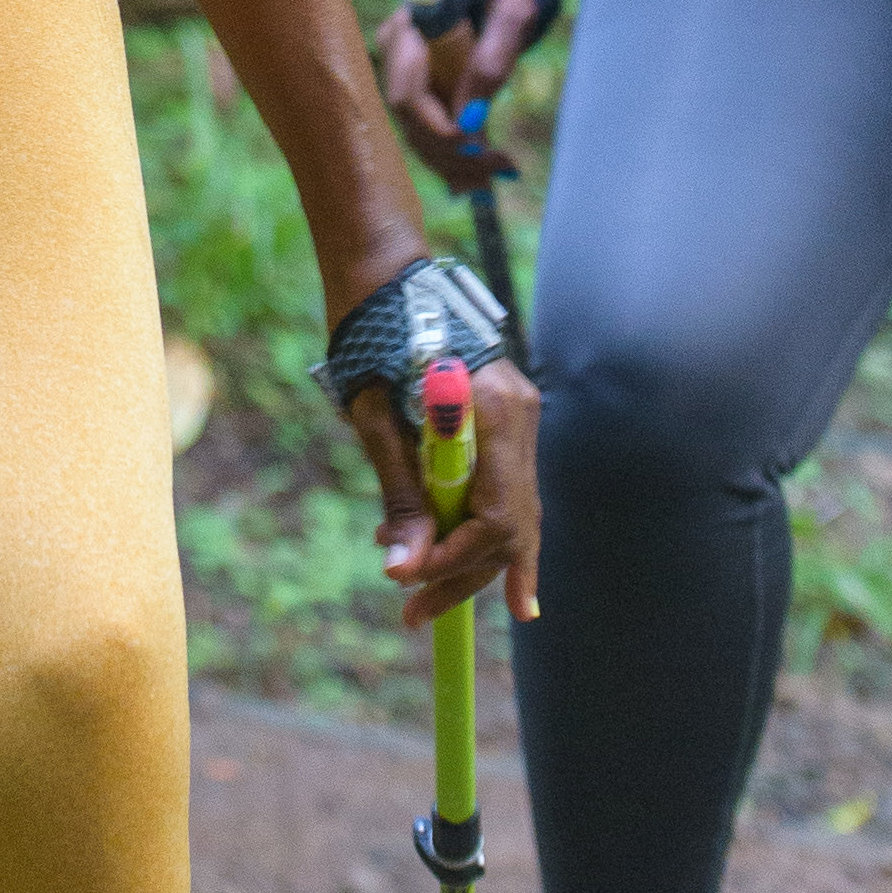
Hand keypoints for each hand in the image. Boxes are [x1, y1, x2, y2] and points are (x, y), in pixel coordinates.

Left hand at [350, 355, 542, 626]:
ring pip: (511, 513)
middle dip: (463, 575)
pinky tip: (446, 556)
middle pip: (512, 525)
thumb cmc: (371, 343)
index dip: (455, 559)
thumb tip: (403, 570)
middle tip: (413, 613)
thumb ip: (400, 495)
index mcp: (493, 410)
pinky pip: (501, 488)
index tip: (408, 582)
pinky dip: (472, 524)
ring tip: (411, 584)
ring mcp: (519, 416)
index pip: (496, 517)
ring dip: (463, 556)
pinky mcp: (505, 418)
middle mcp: (520, 414)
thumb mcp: (376, 422)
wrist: (383, 279)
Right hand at [376, 0, 552, 185]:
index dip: (436, 127)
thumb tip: (470, 119)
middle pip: (411, 121)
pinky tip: (484, 173)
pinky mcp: (420, 88)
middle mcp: (395, 53)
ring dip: (456, 161)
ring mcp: (404, 73)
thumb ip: (491, 60)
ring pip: (418, 133)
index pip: (406, 94)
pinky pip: (429, 130)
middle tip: (499, 167)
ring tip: (499, 171)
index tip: (476, 144)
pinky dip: (455, 155)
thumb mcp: (511, 15)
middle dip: (452, 153)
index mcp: (408, 29)